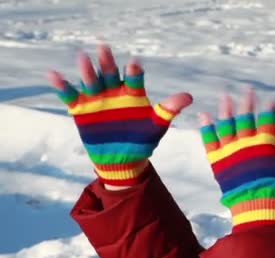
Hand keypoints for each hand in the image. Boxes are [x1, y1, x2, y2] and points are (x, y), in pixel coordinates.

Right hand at [47, 44, 192, 185]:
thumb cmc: (142, 140)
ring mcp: (97, 99)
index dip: (134, 72)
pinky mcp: (82, 108)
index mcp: (133, 93)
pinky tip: (53, 74)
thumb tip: (189, 96)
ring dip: (87, 71)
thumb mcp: (157, 125)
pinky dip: (62, 86)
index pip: (133, 79)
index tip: (134, 64)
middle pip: (110, 73)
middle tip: (104, 47)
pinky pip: (70, 95)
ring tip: (83, 58)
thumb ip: (169, 109)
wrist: (122, 160)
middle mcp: (114, 92)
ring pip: (91, 81)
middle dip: (107, 62)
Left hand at [199, 89, 274, 230]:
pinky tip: (204, 116)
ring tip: (225, 97)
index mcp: (266, 143)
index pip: (268, 118)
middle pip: (245, 117)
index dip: (270, 108)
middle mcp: (247, 143)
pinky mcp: (218, 162)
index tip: (271, 100)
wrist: (259, 210)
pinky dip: (207, 128)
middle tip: (246, 89)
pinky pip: (210, 141)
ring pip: (227, 125)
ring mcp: (231, 152)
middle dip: (247, 102)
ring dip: (226, 110)